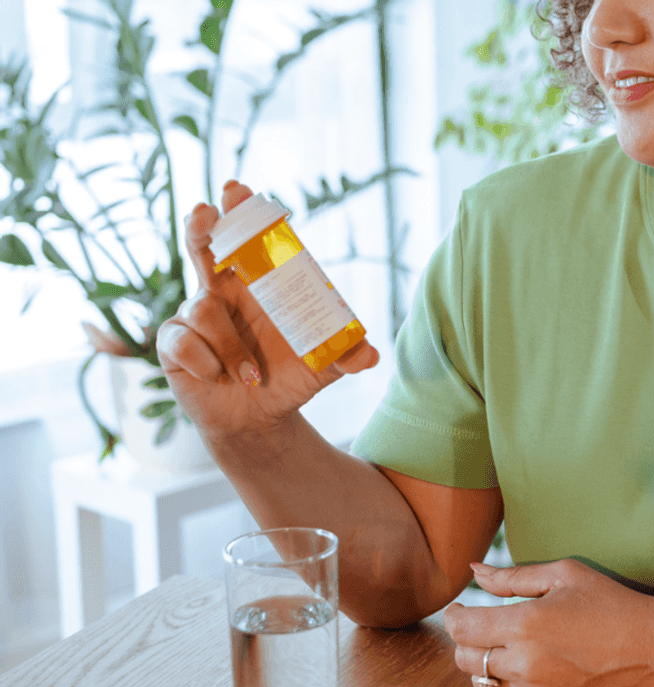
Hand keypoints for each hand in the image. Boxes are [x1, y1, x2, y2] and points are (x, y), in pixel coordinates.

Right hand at [156, 181, 379, 438]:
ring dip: (229, 345)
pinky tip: (221, 378)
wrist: (260, 418)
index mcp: (259, 283)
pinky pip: (183, 340)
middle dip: (202, 225)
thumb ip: (345, 356)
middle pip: (203, 245)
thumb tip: (370, 354)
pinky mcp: (173, 342)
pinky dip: (208, 363)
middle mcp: (222, 290)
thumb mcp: (323, 367)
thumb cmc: (289, 377)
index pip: (248, 238)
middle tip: (205, 211)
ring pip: (202, 307)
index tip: (239, 190)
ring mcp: (193, 314)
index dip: (241, 212)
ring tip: (251, 374)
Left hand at [444, 559, 653, 686]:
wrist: (652, 650)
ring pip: (482, 682)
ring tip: (499, 641)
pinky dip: (503, 678)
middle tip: (476, 621)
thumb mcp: (565, 574)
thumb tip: (475, 571)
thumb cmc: (611, 603)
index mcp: (526, 625)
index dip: (453, 616)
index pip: (462, 629)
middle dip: (463, 639)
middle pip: (465, 659)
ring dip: (481, 661)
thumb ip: (513, 576)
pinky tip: (521, 658)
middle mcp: (525, 663)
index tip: (459, 606)